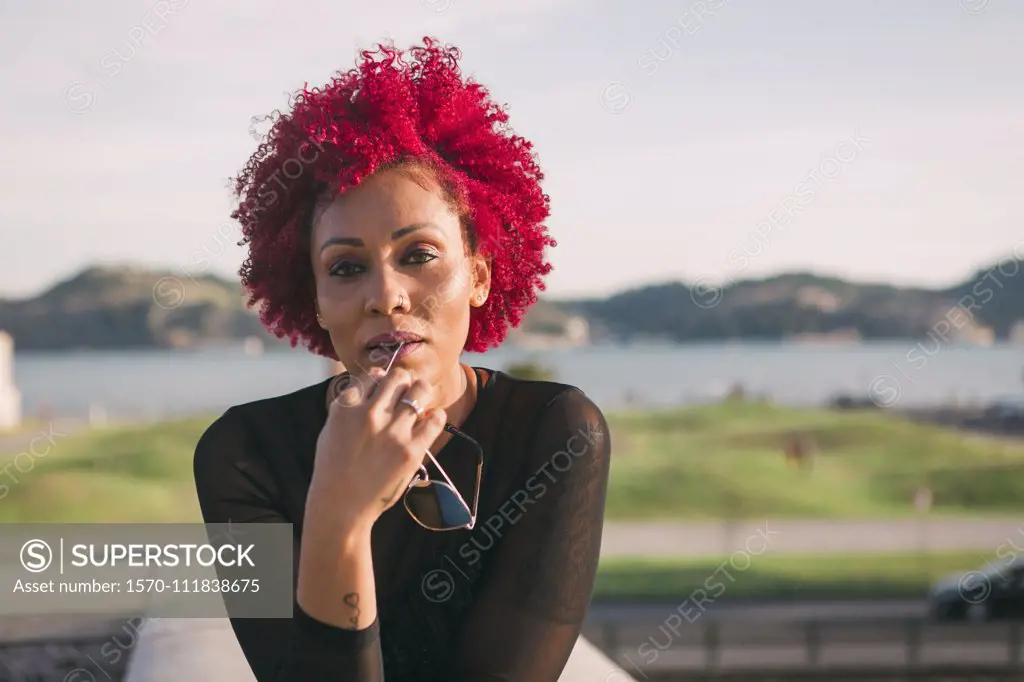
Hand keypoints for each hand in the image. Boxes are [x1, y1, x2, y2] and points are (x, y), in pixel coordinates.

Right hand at [309, 366, 446, 531]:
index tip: (384, 389)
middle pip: (398, 376)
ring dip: (422, 394)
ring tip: (419, 405)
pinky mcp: (410, 450)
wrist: (340, 505)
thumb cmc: (333, 469)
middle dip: (404, 382)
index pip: (372, 375)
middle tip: (405, 395)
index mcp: (346, 407)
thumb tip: (372, 379)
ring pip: (420, 391)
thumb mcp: (330, 429)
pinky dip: (435, 417)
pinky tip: (429, 422)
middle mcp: (369, 414)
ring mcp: (392, 431)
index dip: (381, 380)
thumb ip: (349, 404)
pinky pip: (435, 419)